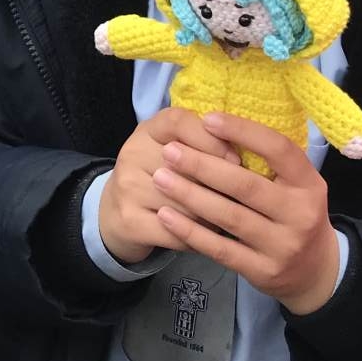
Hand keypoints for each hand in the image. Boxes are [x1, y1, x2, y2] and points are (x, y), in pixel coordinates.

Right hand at [97, 108, 239, 266]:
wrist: (115, 213)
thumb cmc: (158, 176)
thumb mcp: (171, 150)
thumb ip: (201, 143)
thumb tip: (246, 154)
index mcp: (148, 130)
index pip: (179, 122)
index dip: (211, 139)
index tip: (236, 160)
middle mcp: (132, 153)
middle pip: (188, 168)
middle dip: (221, 187)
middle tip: (244, 199)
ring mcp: (128, 188)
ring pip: (188, 205)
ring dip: (215, 217)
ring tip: (229, 220)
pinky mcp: (130, 221)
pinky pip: (178, 233)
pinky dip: (199, 238)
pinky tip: (209, 237)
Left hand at [149, 113, 342, 313]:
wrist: (316, 271)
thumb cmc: (295, 213)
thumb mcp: (298, 184)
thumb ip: (270, 161)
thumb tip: (218, 124)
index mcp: (310, 184)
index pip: (279, 150)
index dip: (243, 131)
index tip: (207, 119)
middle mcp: (300, 214)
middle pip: (246, 185)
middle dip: (203, 166)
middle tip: (170, 151)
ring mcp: (282, 246)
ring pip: (229, 217)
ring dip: (190, 195)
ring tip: (161, 178)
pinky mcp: (263, 271)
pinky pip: (220, 249)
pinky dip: (191, 231)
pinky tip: (167, 215)